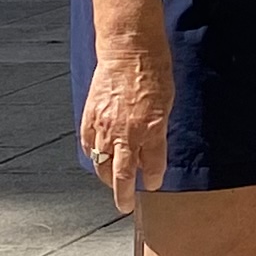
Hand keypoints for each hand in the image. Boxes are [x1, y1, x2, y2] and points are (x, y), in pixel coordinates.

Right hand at [80, 52, 174, 213]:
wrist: (128, 49)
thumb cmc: (154, 71)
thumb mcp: (167, 103)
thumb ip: (158, 129)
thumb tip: (151, 148)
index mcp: (151, 129)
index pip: (151, 166)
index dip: (151, 179)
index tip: (150, 185)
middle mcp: (126, 133)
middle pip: (121, 175)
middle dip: (123, 195)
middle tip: (125, 206)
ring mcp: (105, 126)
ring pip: (101, 163)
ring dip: (106, 177)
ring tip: (111, 184)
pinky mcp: (90, 117)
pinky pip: (89, 145)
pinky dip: (93, 155)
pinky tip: (97, 158)